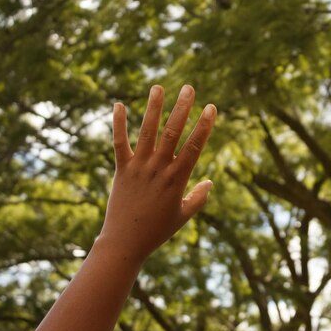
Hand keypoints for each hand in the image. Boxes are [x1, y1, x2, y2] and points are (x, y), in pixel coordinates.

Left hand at [100, 85, 215, 260]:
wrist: (125, 243)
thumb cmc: (157, 232)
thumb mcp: (183, 216)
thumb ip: (198, 198)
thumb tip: (210, 183)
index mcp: (177, 179)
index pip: (194, 147)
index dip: (204, 126)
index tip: (212, 108)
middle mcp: (158, 168)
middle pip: (173, 132)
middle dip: (182, 108)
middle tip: (189, 88)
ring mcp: (138, 167)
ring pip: (148, 132)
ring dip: (153, 108)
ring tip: (158, 87)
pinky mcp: (121, 170)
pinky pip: (119, 143)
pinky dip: (119, 124)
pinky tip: (119, 105)